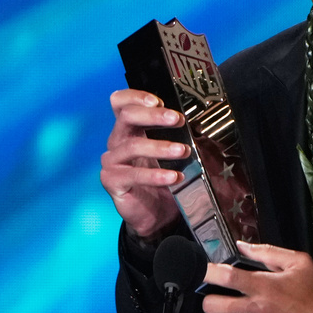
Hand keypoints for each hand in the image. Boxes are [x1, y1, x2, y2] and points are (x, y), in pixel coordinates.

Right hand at [100, 89, 189, 238]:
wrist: (154, 214)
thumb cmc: (162, 179)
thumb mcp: (169, 154)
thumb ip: (177, 137)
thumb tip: (200, 125)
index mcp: (129, 130)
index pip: (121, 103)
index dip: (136, 97)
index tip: (158, 101)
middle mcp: (117, 142)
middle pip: (126, 117)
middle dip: (154, 116)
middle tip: (178, 119)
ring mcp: (112, 161)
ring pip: (132, 146)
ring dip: (161, 147)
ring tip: (183, 151)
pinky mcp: (113, 181)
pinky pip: (133, 175)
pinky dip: (155, 175)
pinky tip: (174, 177)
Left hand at [201, 242, 312, 312]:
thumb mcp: (300, 264)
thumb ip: (268, 252)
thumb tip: (242, 246)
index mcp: (264, 287)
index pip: (226, 277)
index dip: (207, 272)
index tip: (201, 269)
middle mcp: (256, 310)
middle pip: (213, 306)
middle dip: (209, 299)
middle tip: (218, 294)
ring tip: (248, 308)